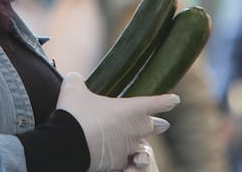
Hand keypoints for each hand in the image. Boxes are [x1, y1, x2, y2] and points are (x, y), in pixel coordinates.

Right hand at [56, 72, 179, 171]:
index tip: (175, 100)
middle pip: (154, 127)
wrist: (67, 143)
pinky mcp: (117, 162)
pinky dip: (121, 156)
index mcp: (131, 109)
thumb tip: (74, 78)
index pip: (157, 103)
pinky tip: (114, 153)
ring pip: (141, 146)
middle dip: (156, 124)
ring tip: (134, 141)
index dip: (167, 101)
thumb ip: (77, 80)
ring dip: (138, 143)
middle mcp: (135, 129)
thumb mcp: (73, 88)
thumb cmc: (74, 113)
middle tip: (160, 124)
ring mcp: (128, 148)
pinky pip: (124, 159)